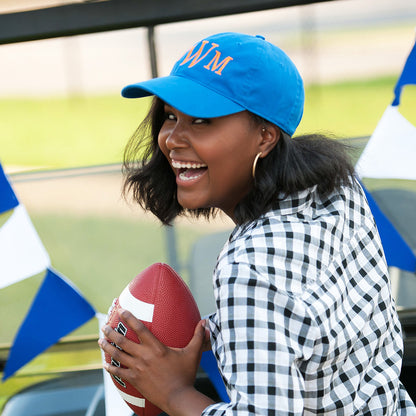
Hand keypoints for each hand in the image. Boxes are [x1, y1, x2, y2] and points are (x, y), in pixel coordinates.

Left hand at [98, 309, 213, 415]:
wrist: (178, 398)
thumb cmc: (186, 375)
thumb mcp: (193, 353)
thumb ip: (198, 337)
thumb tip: (205, 323)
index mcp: (156, 347)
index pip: (140, 328)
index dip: (129, 318)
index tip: (121, 310)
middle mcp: (144, 356)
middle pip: (123, 341)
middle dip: (111, 332)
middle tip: (104, 325)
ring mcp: (138, 368)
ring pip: (118, 355)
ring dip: (107, 347)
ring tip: (100, 340)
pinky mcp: (135, 380)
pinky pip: (119, 372)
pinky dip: (111, 368)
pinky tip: (105, 365)